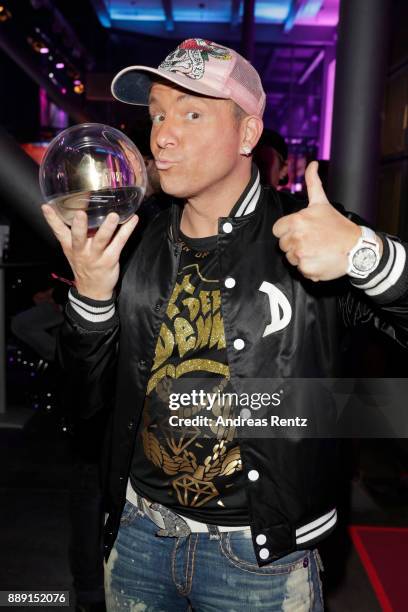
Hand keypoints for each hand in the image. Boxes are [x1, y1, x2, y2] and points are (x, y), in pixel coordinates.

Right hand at [41, 207, 138, 299]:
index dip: (52, 219)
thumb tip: (77, 210)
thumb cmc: (84, 266)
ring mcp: (96, 256)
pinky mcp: (110, 259)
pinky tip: (134, 219)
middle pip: (78, 237)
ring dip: (107, 227)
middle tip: (80, 213)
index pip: (58, 231)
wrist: (93, 291)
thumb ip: (74, 235)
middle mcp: (81, 251)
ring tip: (114, 215)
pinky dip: (127, 230)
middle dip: (79, 225)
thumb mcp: (73, 252)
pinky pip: (119, 242)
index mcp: (70, 247)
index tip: (46, 206)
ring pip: (101, 240)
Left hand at [272, 161, 361, 281]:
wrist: (356, 248)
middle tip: (312, 241)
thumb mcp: (322, 203)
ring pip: (290, 258)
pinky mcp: (306, 268)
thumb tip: (312, 163)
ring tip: (317, 250)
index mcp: (296, 221)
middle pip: (283, 245)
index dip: (288, 232)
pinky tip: (320, 260)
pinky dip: (309, 268)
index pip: (277, 230)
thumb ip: (312, 183)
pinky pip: (300, 270)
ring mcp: (300, 254)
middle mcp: (296, 237)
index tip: (301, 232)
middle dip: (294, 244)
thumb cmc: (338, 226)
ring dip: (301, 256)